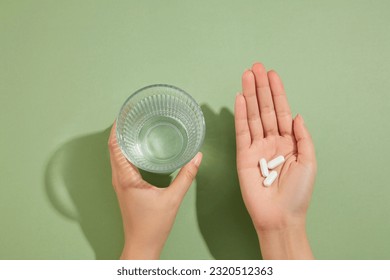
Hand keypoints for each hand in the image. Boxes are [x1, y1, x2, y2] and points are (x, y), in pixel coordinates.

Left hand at [108, 122, 201, 258]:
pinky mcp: (124, 187)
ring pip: (116, 155)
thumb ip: (186, 176)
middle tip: (132, 114)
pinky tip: (139, 147)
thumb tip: (197, 156)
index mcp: (126, 178)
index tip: (124, 112)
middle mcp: (119, 178)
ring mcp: (120, 183)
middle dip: (120, 129)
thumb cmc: (154, 225)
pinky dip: (126, 150)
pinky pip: (121, 163)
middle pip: (113, 147)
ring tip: (135, 125)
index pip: (115, 146)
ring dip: (122, 139)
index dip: (117, 127)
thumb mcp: (173, 199)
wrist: (142, 244)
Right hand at [234, 63, 315, 258]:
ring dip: (249, 95)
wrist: (280, 215)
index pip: (281, 111)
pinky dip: (240, 114)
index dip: (277, 92)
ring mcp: (256, 147)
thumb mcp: (309, 162)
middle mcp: (272, 141)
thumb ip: (302, 137)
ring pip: (252, 116)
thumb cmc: (298, 193)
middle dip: (261, 88)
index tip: (272, 74)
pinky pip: (241, 131)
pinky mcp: (243, 155)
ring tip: (246, 76)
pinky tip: (239, 99)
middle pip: (265, 109)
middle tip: (255, 67)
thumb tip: (296, 115)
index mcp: (289, 142)